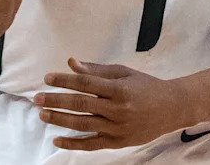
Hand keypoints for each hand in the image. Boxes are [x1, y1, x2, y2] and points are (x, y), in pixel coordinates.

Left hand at [34, 58, 192, 150]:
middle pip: (80, 104)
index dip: (65, 80)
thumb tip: (72, 64)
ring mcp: (118, 127)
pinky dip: (73, 143)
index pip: (86, 84)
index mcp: (119, 89)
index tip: (47, 78)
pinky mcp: (118, 142)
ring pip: (83, 124)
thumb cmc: (146, 87)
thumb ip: (97, 71)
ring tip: (43, 114)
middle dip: (56, 100)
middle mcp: (118, 109)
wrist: (172, 108)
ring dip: (60, 120)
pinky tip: (57, 139)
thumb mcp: (124, 73)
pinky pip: (91, 144)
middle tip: (37, 98)